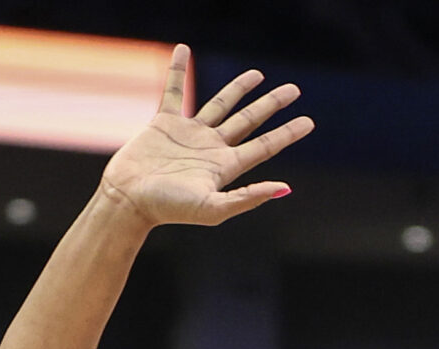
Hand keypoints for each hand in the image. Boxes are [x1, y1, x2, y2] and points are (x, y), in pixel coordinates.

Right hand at [97, 48, 311, 229]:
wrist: (129, 199)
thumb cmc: (169, 209)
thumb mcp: (212, 208)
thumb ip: (248, 199)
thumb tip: (285, 188)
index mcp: (226, 166)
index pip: (265, 146)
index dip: (287, 133)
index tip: (309, 121)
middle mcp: (212, 148)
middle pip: (249, 121)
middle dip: (271, 105)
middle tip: (293, 90)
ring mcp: (189, 134)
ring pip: (220, 105)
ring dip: (238, 89)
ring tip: (257, 74)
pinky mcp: (164, 123)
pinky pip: (174, 90)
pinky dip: (178, 70)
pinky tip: (183, 50)